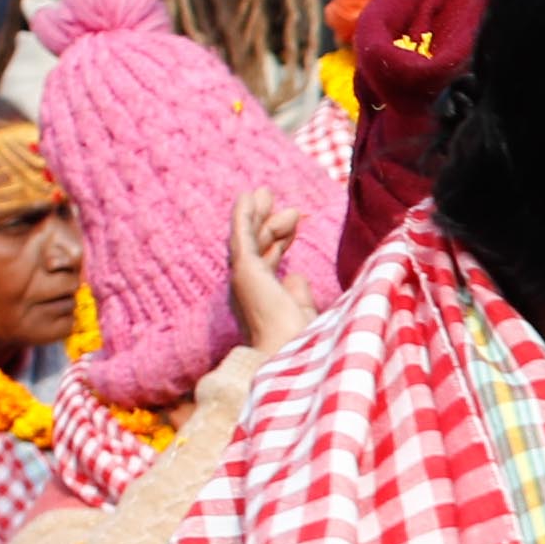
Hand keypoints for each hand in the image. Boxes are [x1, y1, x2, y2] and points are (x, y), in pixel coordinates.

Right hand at [228, 189, 312, 352]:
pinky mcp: (245, 270)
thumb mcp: (302, 312)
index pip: (270, 262)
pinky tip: (247, 197)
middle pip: (258, 247)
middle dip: (266, 222)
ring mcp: (244, 279)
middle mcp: (249, 288)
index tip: (294, 222)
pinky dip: (244, 216)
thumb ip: (298, 294)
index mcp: (264, 298)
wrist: (288, 352)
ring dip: (257, 214)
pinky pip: (243, 236)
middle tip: (271, 197)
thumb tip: (297, 275)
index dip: (280, 240)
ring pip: (250, 239)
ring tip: (263, 191)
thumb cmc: (299, 341)